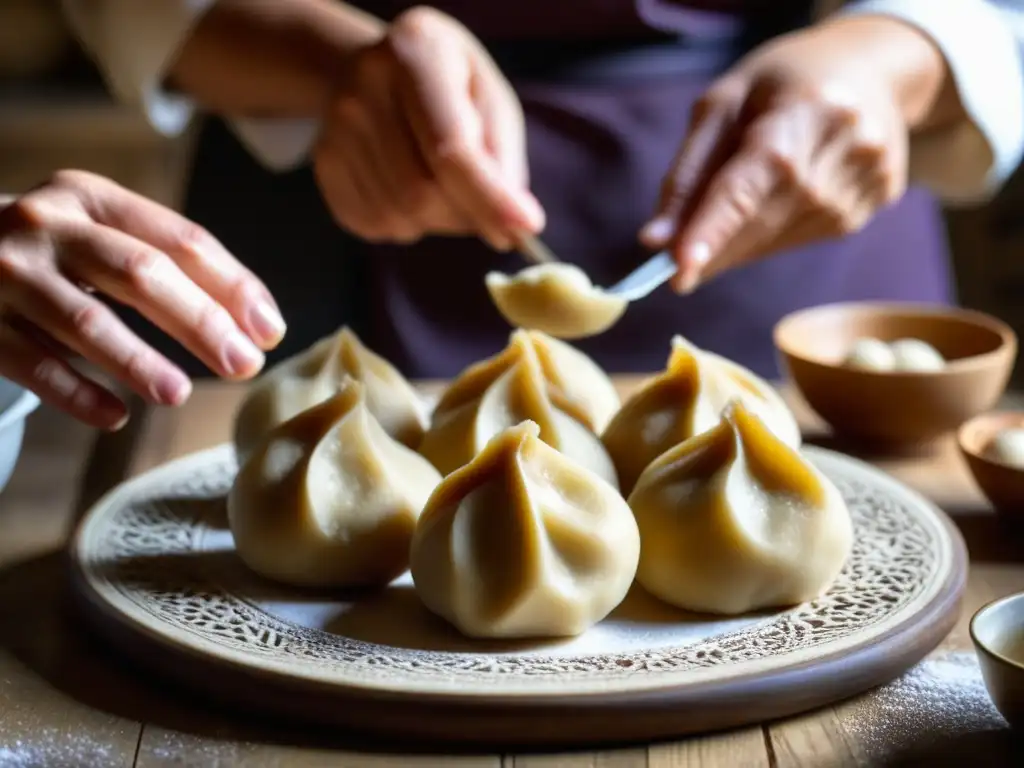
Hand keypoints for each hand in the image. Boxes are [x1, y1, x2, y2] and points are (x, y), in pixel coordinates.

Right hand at [0, 171, 284, 429]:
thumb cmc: (49, 253)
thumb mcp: (98, 234)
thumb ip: (167, 265)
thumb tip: (257, 324)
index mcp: (93, 198)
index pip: (181, 240)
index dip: (233, 286)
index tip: (270, 330)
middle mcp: (48, 224)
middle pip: (141, 274)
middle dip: (201, 323)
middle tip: (243, 366)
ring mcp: (6, 271)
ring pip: (84, 321)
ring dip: (137, 361)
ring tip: (179, 395)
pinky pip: (32, 362)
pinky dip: (75, 392)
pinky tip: (114, 417)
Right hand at [313, 6, 543, 250]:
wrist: (377, 70)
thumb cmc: (451, 88)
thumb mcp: (491, 101)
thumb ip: (504, 161)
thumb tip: (512, 229)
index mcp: (416, 54)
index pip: (451, 147)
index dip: (489, 196)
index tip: (525, 228)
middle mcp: (364, 85)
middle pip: (420, 193)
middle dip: (463, 215)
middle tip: (483, 205)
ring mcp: (334, 126)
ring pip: (397, 216)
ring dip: (436, 222)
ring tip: (444, 186)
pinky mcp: (323, 163)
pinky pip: (373, 224)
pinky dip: (406, 224)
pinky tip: (411, 187)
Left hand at [642, 19, 924, 292]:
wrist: (869, 68)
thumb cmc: (780, 82)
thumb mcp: (723, 105)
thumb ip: (687, 173)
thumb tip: (656, 240)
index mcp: (803, 110)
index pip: (748, 184)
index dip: (712, 230)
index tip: (679, 270)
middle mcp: (844, 148)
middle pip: (760, 220)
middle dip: (711, 247)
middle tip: (672, 261)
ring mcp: (868, 178)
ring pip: (778, 239)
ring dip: (739, 241)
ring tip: (734, 205)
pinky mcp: (876, 200)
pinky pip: (802, 237)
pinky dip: (770, 233)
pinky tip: (773, 200)